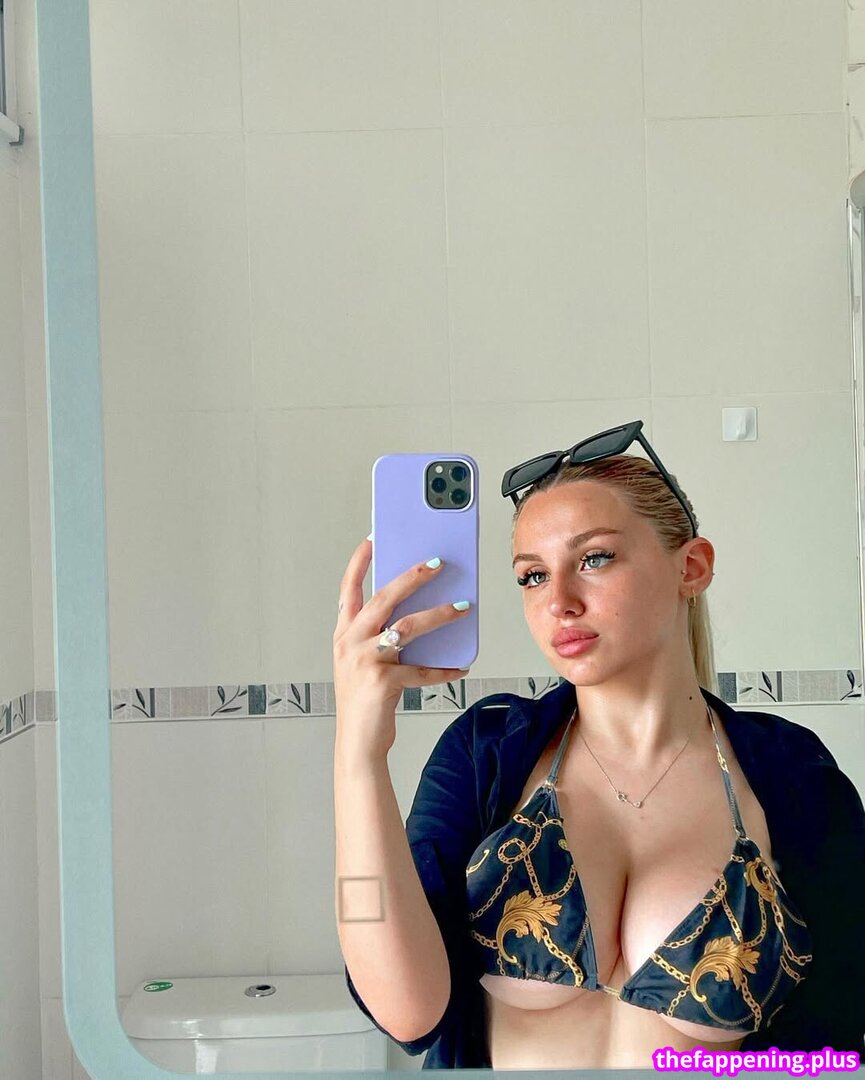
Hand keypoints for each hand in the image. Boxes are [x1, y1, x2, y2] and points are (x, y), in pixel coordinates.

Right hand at [333, 538, 471, 757]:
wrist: (357, 743)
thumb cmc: (365, 699)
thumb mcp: (365, 661)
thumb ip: (382, 635)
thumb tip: (418, 610)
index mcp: (343, 633)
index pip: (349, 589)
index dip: (360, 562)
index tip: (373, 537)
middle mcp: (350, 643)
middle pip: (383, 598)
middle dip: (412, 576)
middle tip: (437, 562)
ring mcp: (364, 662)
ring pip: (407, 627)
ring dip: (439, 615)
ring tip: (463, 608)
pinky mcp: (383, 683)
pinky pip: (421, 669)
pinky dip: (443, 669)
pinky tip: (461, 666)